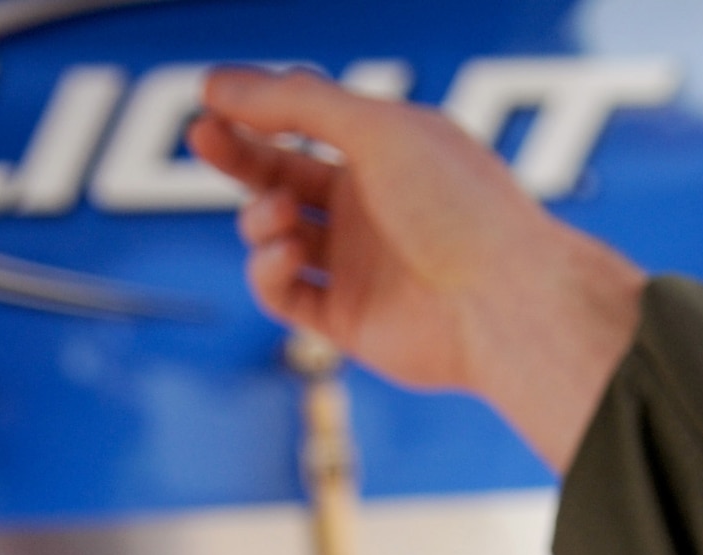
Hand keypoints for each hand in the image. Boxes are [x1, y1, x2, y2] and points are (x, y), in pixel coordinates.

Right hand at [190, 68, 646, 472]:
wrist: (500, 301)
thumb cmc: (456, 203)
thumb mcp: (376, 129)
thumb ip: (296, 102)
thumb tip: (218, 85)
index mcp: (386, 153)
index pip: (304, 123)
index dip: (253, 111)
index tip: (210, 102)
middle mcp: (371, 208)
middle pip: (280, 176)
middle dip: (238, 157)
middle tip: (202, 137)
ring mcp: (358, 266)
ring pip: (275, 237)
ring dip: (260, 219)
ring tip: (282, 218)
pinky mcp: (347, 321)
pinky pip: (285, 295)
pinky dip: (269, 272)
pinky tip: (286, 256)